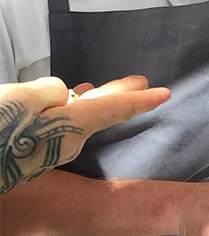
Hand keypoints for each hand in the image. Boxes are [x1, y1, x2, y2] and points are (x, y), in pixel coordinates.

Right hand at [0, 76, 169, 192]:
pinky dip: (60, 110)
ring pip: (74, 116)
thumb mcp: (15, 102)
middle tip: (143, 82)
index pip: (112, 109)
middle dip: (119, 94)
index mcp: (66, 127)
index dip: (139, 99)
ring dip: (87, 100)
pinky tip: (58, 103)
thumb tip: (61, 93)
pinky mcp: (31, 152)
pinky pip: (53, 124)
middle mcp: (63, 141)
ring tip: (93, 87)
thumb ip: (46, 94)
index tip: (166, 94)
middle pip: (98, 111)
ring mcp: (47, 150)